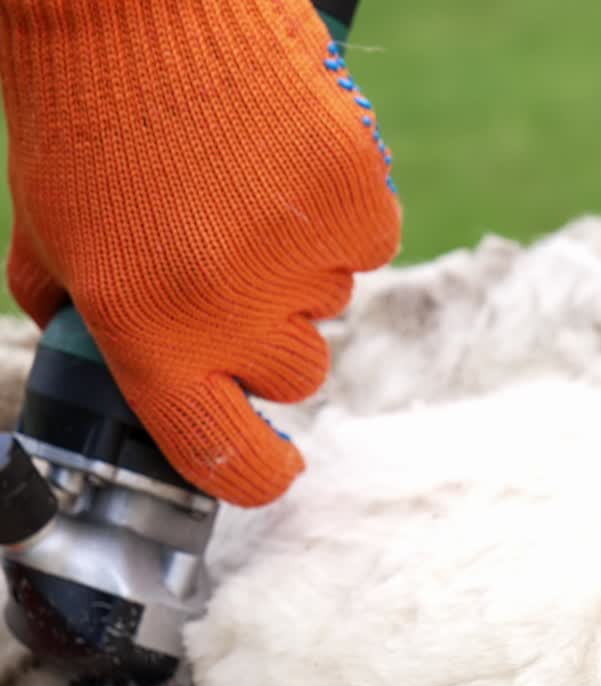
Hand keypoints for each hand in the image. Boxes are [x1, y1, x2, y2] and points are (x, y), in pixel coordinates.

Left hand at [0, 0, 401, 505]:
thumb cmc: (80, 113)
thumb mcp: (49, 235)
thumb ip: (89, 322)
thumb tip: (131, 378)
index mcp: (150, 333)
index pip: (227, 455)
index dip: (257, 473)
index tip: (273, 468)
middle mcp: (233, 310)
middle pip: (296, 377)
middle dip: (272, 335)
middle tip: (230, 261)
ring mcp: (302, 256)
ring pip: (333, 303)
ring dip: (299, 265)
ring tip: (243, 185)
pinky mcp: (356, 200)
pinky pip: (368, 242)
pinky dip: (338, 215)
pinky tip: (286, 161)